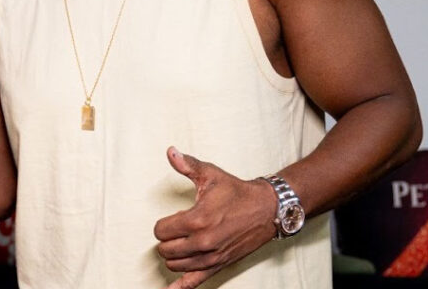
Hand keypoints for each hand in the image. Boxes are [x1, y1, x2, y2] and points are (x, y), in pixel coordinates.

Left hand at [153, 147, 277, 288]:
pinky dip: (181, 287)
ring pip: (176, 265)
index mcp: (197, 220)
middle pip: (166, 250)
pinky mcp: (219, 265)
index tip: (172, 218)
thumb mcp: (211, 174)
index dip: (161, 224)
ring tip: (181, 243)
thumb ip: (187, 164)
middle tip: (176, 229)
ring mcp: (211, 257)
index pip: (161, 231)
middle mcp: (203, 242)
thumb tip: (170, 152)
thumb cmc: (236, 192)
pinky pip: (195, 282)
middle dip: (166, 239)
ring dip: (173, 255)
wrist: (266, 210)